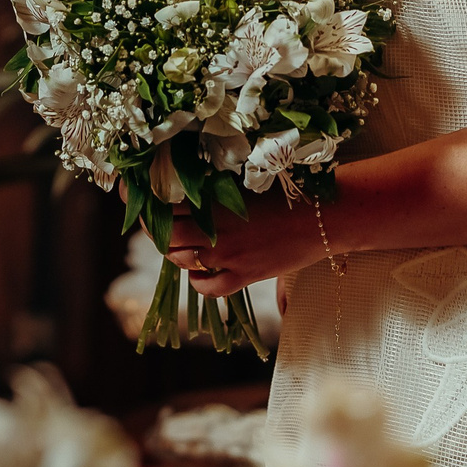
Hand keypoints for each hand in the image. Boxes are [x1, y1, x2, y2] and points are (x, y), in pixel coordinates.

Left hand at [165, 191, 327, 296]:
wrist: (324, 216)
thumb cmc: (290, 188)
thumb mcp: (248, 179)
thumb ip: (218, 185)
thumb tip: (191, 182)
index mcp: (215, 201)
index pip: (165, 206)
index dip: (149, 205)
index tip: (142, 201)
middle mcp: (216, 231)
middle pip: (168, 237)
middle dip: (159, 231)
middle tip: (161, 225)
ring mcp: (229, 257)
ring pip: (183, 261)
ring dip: (176, 253)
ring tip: (181, 244)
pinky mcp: (245, 276)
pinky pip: (209, 288)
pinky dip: (197, 281)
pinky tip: (200, 271)